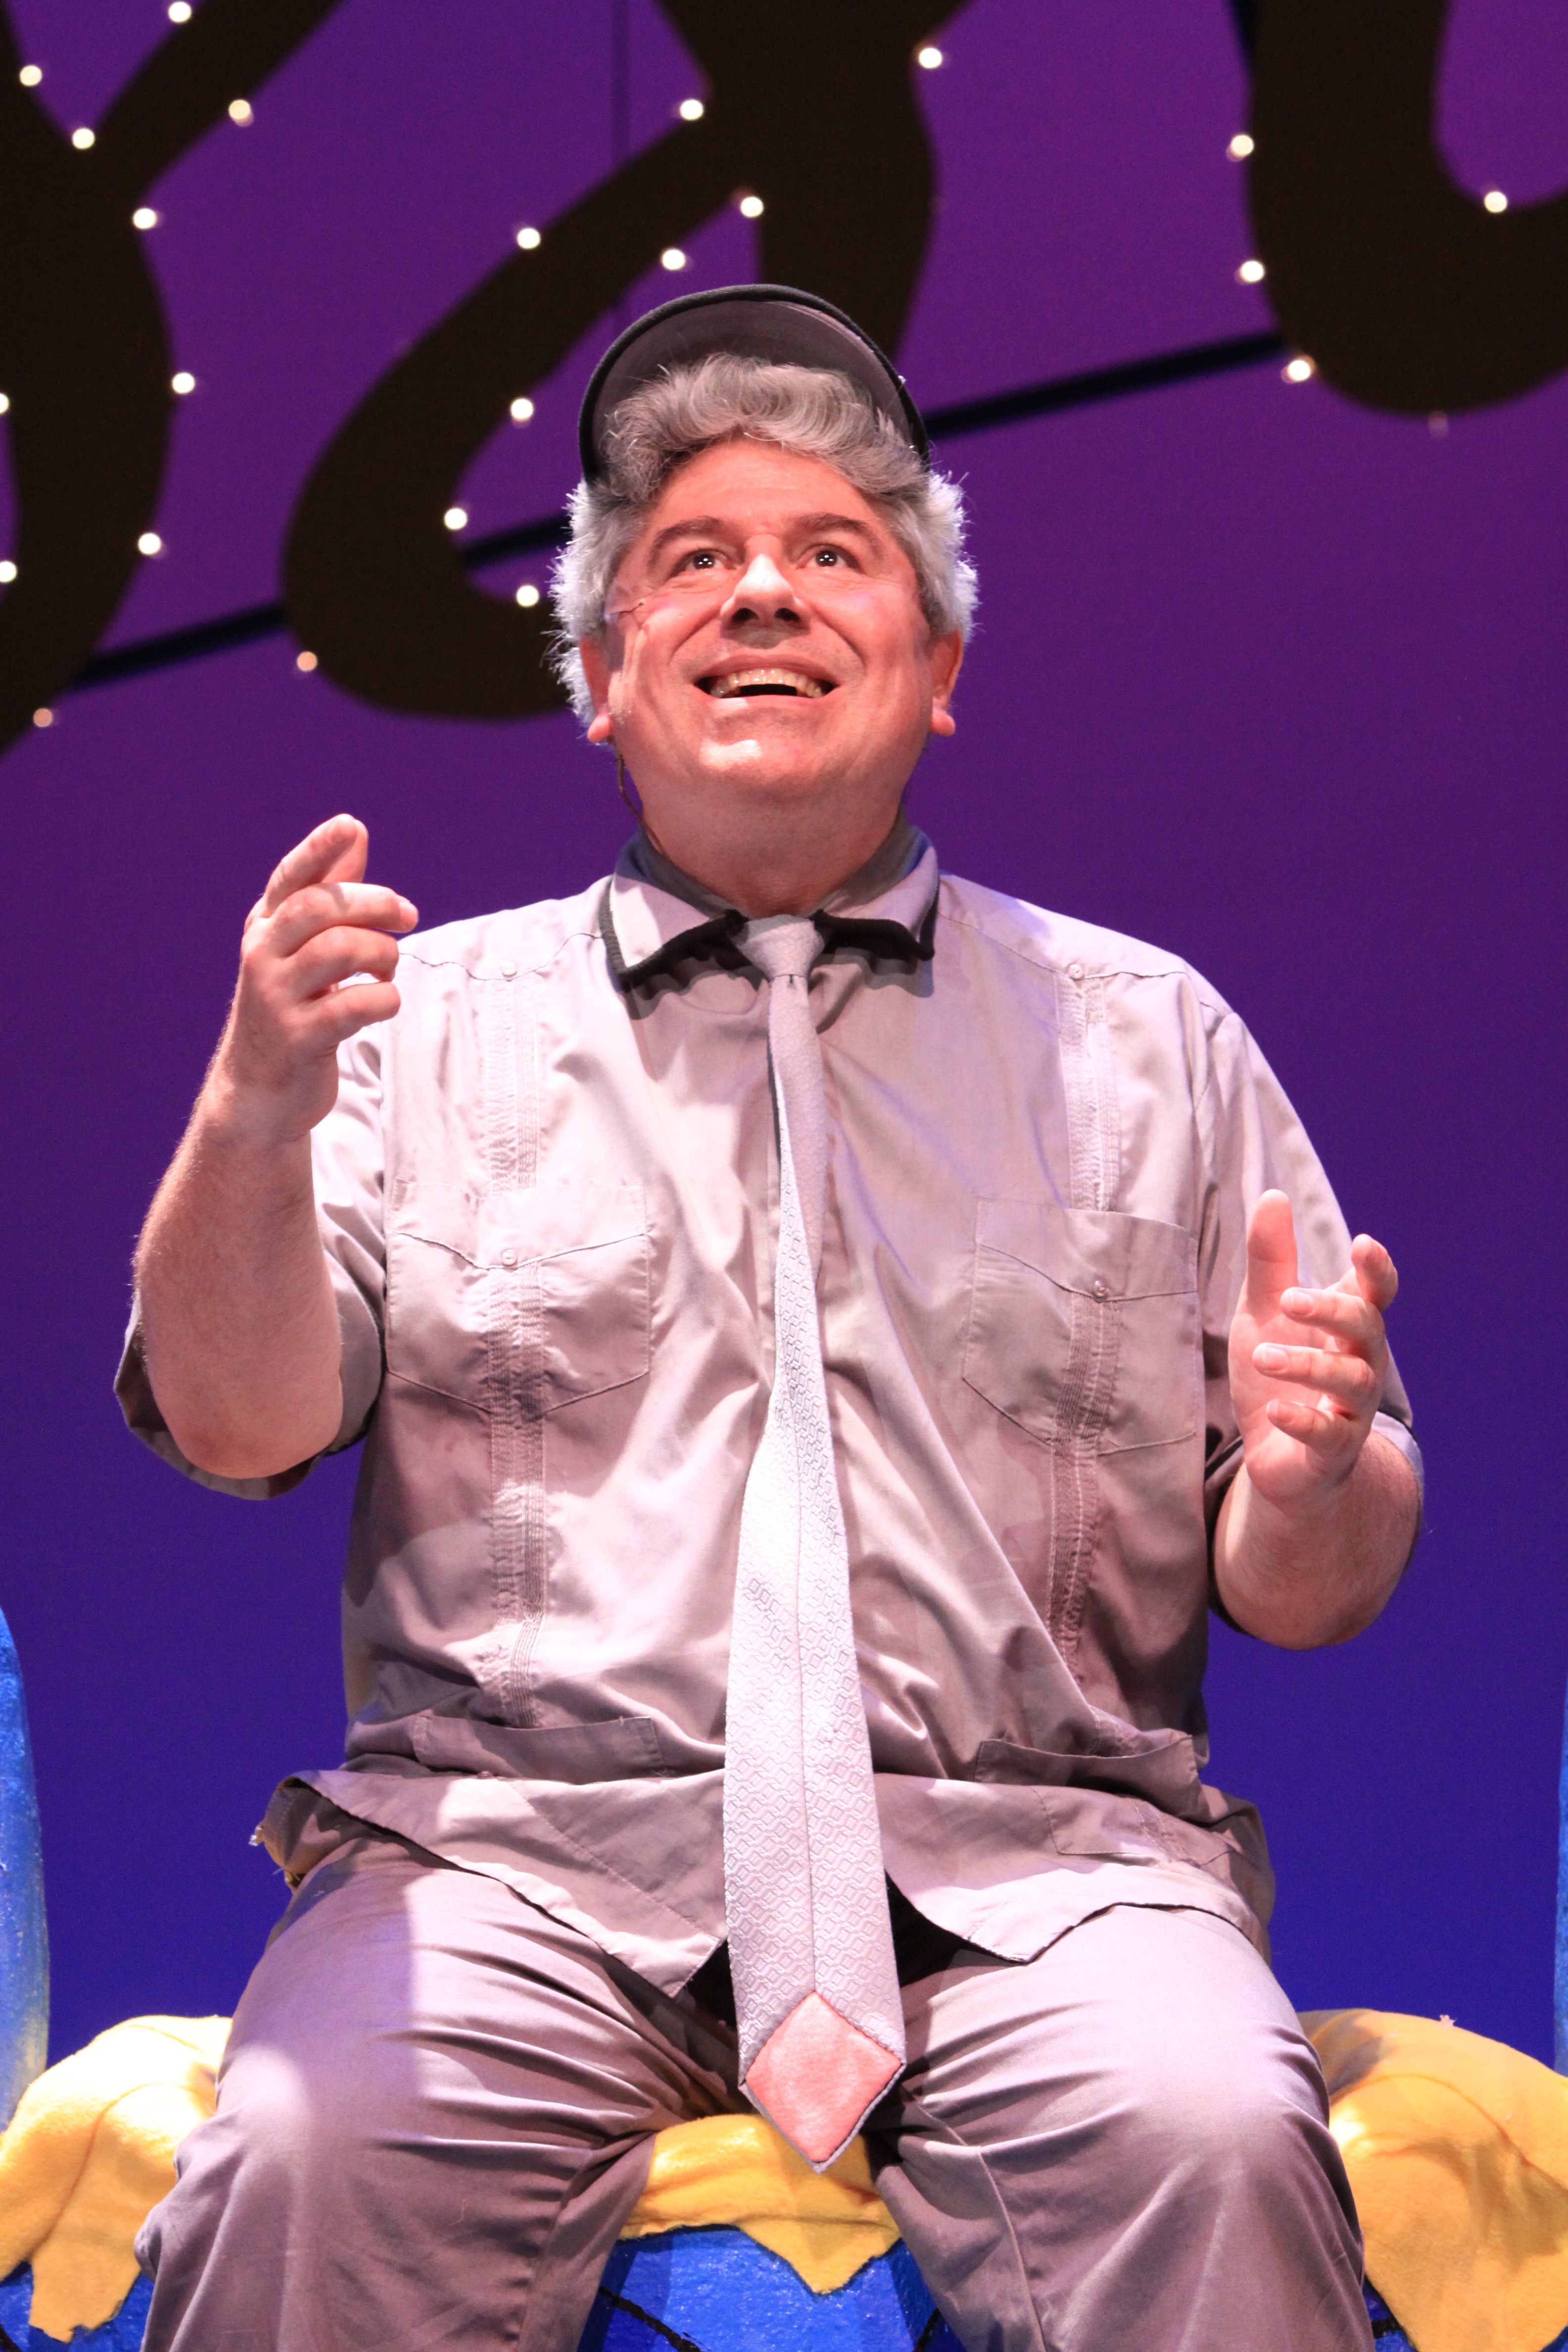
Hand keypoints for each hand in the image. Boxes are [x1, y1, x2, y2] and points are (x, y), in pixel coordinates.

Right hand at [211, 815, 416, 1144]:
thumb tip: (354, 831)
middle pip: (321, 907)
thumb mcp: (302, 948)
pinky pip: (353, 1005)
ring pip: (340, 949)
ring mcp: (275, 997)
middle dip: (374, 903)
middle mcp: (262, 955)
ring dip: (382, 953)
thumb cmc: (292, 1008)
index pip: (291, 879)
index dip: (319, 851)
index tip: (350, 826)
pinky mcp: (297, 1038)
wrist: (259, 1091)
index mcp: (265, 927)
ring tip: (387, 969)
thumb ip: (330, 892)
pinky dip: (383, 999)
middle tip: (408, 915)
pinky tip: (383, 1003)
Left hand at [1227, 1190, 1397, 1516]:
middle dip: (1332, 1309)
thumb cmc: (1279, 1374)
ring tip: (1264, 1356)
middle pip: (1366, 1327)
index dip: (1376, 1269)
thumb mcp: (1265, 1312)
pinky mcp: (1331, 1451)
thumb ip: (1271, 1260)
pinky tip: (1276, 1409)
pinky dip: (1303, 1420)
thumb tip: (1273, 1194)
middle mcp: (1360, 1363)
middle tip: (1290, 1299)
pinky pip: (1329, 1435)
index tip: (1363, 1244)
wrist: (1279, 1457)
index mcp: (1347, 1326)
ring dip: (1308, 1365)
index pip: (1376, 1292)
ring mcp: (1350, 1410)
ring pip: (1351, 1380)